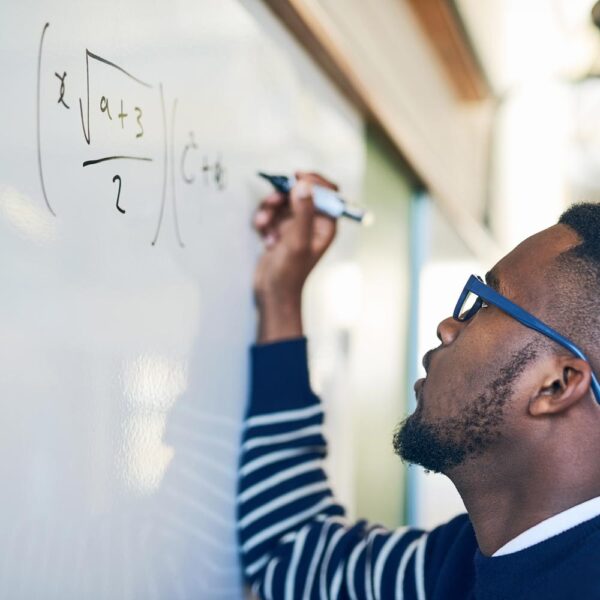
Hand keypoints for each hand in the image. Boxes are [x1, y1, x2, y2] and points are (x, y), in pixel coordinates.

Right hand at [253, 171, 337, 342]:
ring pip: (284, 202)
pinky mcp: (281, 231)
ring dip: (270, 210)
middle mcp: (313, 223)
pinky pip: (272, 213)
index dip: (314, 181)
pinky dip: (266, 221)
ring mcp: (296, 226)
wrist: (273, 293)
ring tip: (264, 225)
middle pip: (301, 193)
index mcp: (326, 225)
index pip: (329, 192)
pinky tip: (265, 237)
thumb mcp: (297, 241)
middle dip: (284, 195)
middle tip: (272, 201)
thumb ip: (302, 212)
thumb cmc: (290, 273)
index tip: (296, 177)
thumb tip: (304, 184)